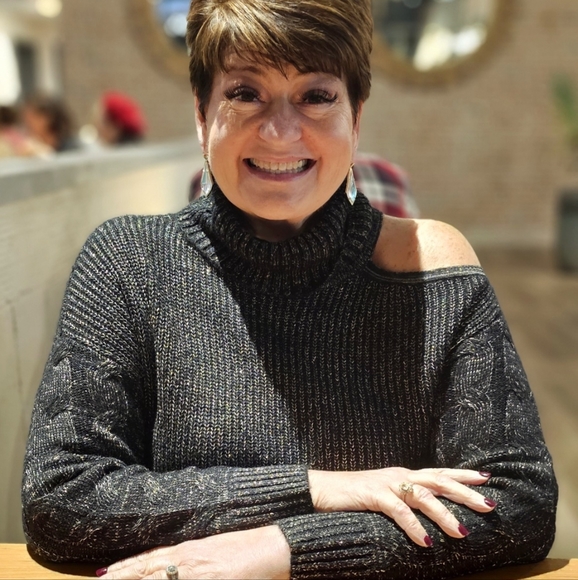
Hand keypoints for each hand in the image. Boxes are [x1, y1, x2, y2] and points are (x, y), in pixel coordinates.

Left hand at [101, 525, 289, 578]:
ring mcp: (197, 572)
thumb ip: (193, 555)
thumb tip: (176, 562)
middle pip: (147, 571)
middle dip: (121, 577)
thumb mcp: (215, 546)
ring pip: (158, 579)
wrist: (274, 547)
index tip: (104, 573)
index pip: (150, 558)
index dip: (126, 566)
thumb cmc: (248, 545)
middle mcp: (188, 559)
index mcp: (189, 548)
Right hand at [308, 467, 495, 546]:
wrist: (321, 489)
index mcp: (403, 475)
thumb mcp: (384, 496)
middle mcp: (400, 476)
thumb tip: (427, 516)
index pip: (439, 472)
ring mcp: (387, 484)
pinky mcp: (373, 495)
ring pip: (423, 496)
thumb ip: (404, 501)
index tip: (486, 479)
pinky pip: (398, 511)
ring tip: (462, 532)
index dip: (462, 475)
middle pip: (439, 481)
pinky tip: (425, 541)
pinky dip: (414, 526)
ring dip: (444, 515)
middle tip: (489, 505)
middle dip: (466, 493)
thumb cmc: (352, 496)